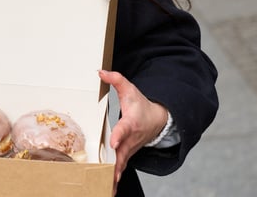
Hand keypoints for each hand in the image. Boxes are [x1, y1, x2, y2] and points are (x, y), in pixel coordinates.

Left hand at [98, 70, 167, 194]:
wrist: (157, 120)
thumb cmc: (140, 105)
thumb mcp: (129, 89)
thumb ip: (115, 79)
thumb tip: (100, 71)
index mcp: (130, 123)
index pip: (124, 129)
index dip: (118, 136)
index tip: (113, 142)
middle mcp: (130, 139)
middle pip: (121, 153)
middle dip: (114, 165)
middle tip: (108, 176)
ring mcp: (129, 149)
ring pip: (121, 164)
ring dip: (114, 177)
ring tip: (107, 190)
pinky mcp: (127, 155)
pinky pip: (120, 168)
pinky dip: (114, 178)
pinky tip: (108, 189)